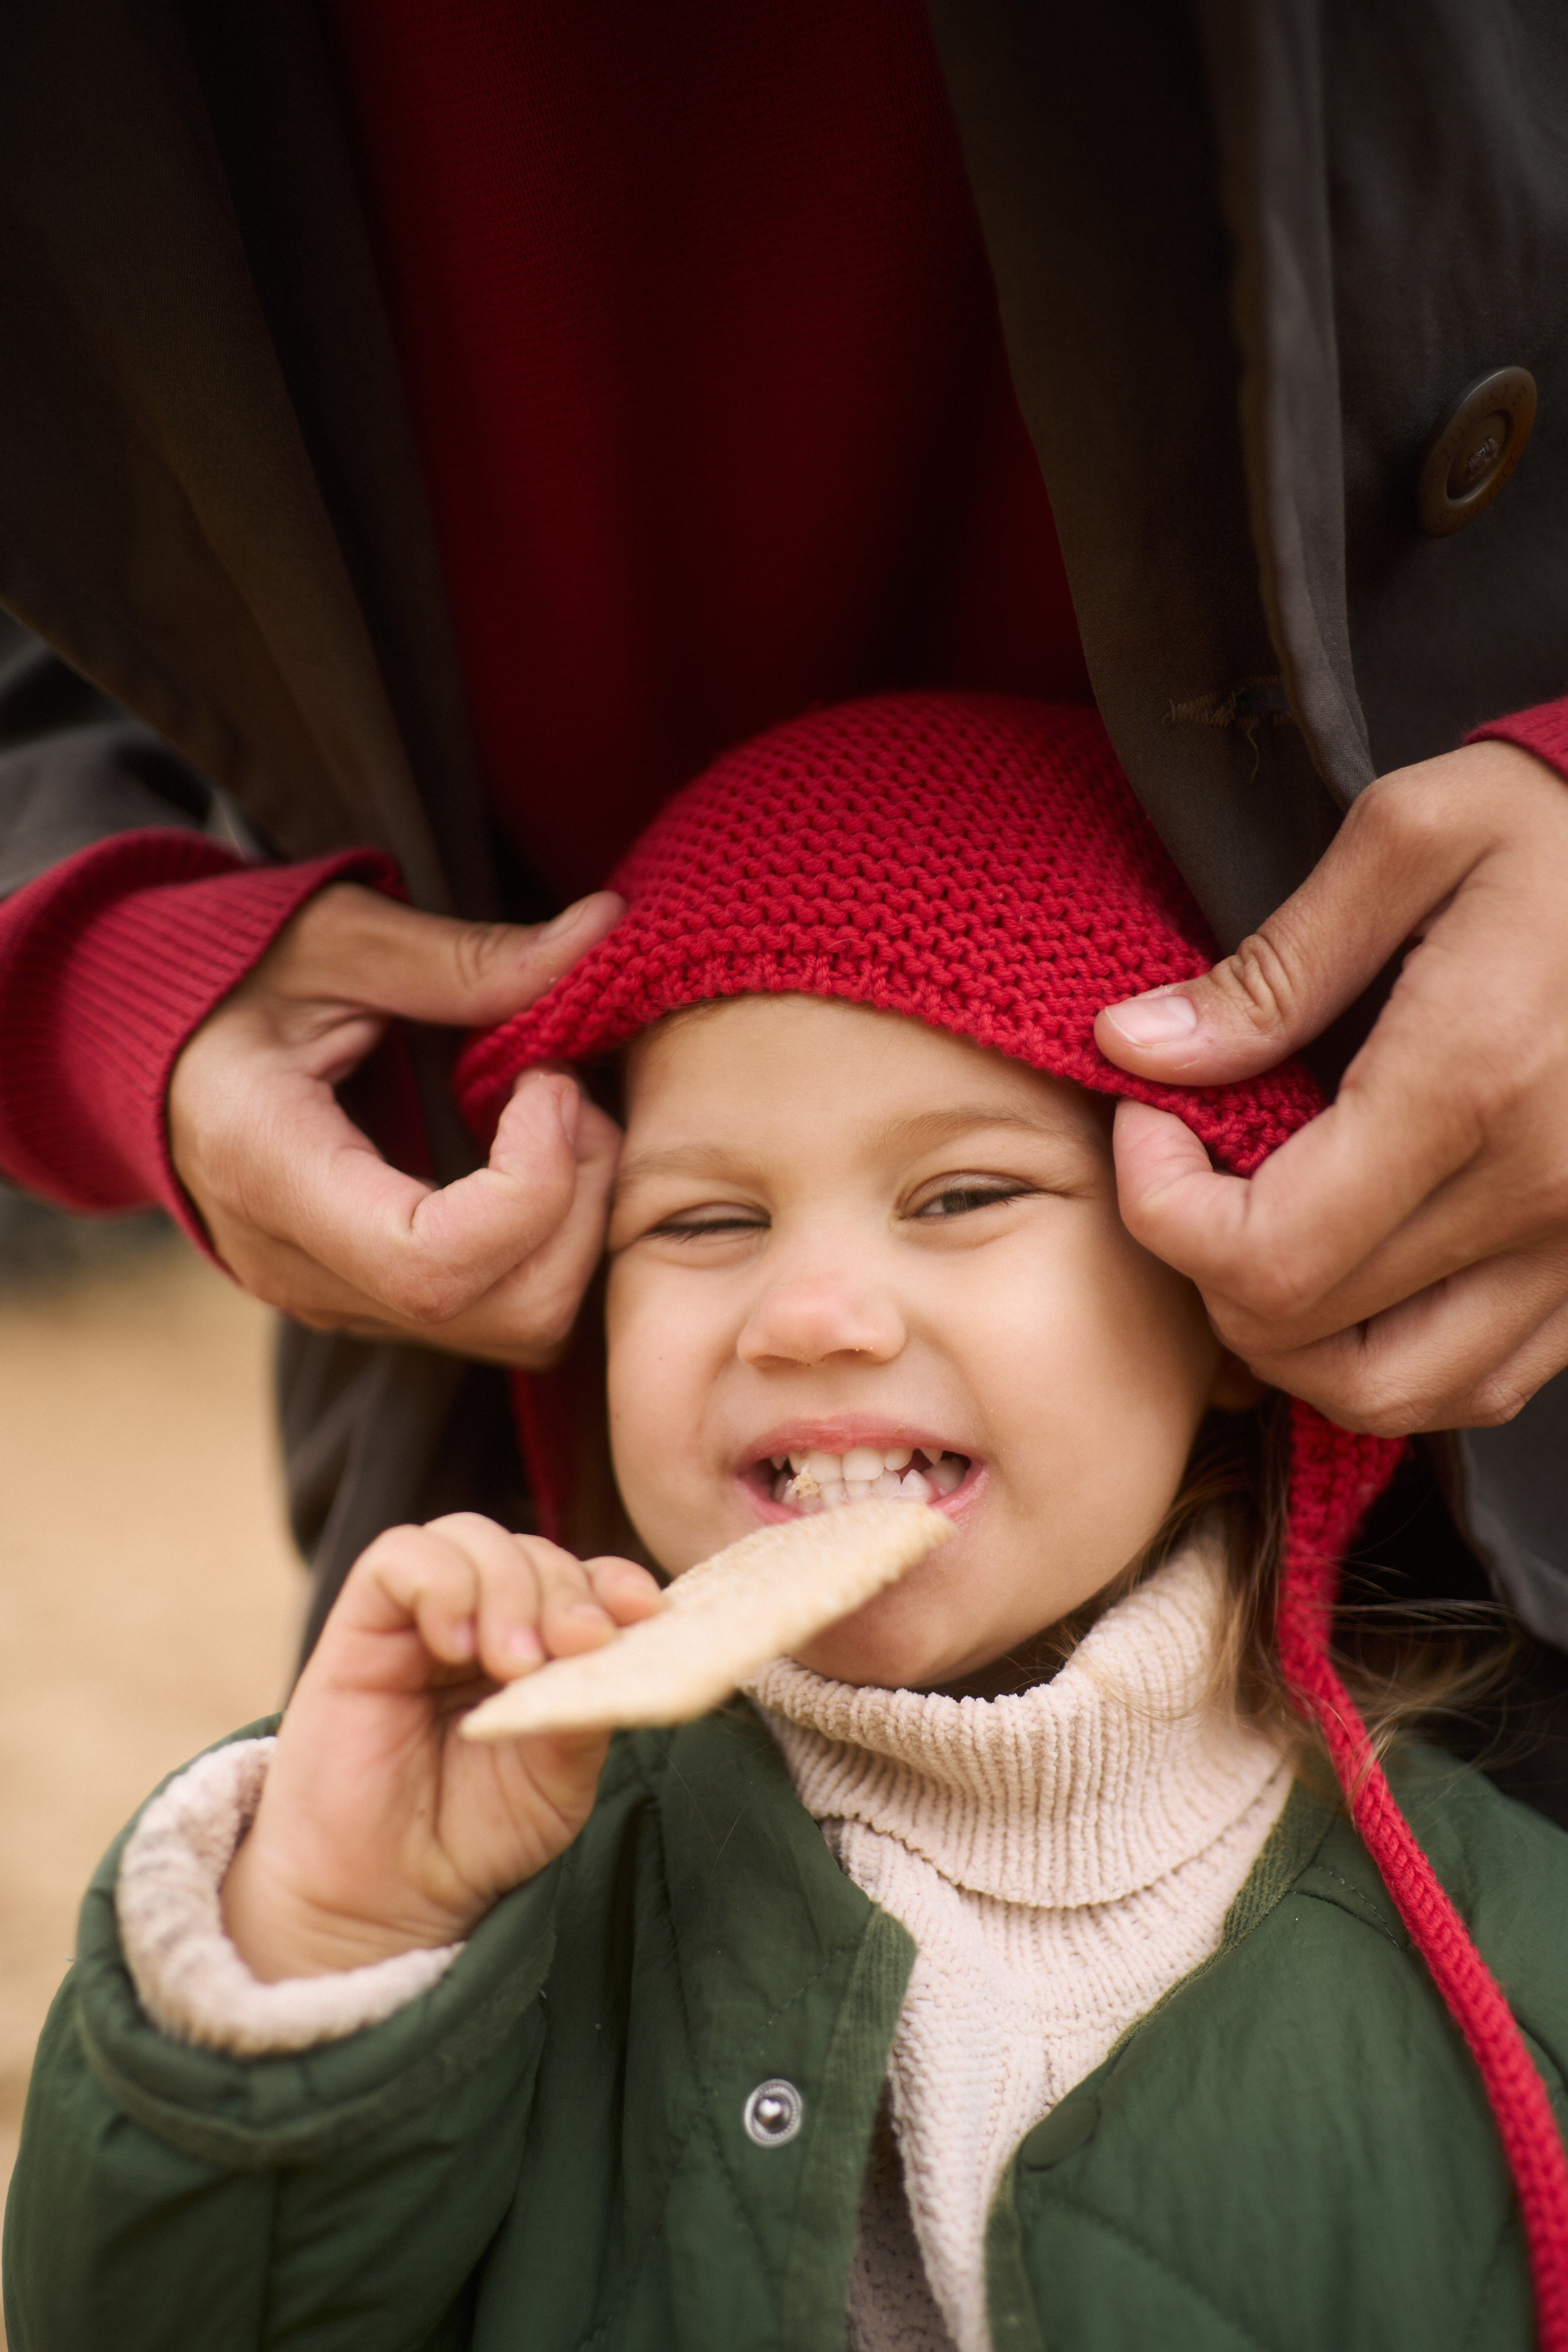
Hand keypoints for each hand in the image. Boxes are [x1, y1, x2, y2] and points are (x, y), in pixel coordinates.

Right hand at [169, 881, 622, 1363]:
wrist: (148, 1052)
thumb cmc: (233, 980)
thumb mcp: (336, 937)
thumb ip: (465, 955)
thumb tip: (602, 929)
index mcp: (269, 1171)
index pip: (435, 1264)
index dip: (536, 1185)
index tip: (548, 1082)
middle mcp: (298, 1268)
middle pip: (503, 1313)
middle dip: (582, 1205)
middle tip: (570, 1095)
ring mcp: (334, 1303)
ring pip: (518, 1328)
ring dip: (577, 1227)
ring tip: (557, 1122)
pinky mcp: (369, 1306)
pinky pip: (498, 1315)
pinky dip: (549, 1243)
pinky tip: (532, 1158)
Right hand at [221, 1513, 663, 1976]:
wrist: (385, 1896)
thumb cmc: (474, 1835)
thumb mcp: (557, 1774)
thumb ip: (583, 1704)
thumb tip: (615, 1641)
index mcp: (540, 1647)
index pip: (584, 1577)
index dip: (614, 1581)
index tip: (642, 1611)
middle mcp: (483, 1621)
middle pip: (533, 1550)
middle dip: (565, 1590)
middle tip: (571, 1648)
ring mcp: (422, 1618)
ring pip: (473, 1537)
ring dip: (509, 1587)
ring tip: (512, 1664)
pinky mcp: (362, 1623)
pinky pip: (401, 1557)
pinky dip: (442, 1584)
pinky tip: (454, 1644)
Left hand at [1093, 739, 1567, 1435]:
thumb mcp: (1414, 834)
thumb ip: (1271, 965)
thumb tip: (1137, 1046)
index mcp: (1472, 1082)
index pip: (1263, 1250)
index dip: (1160, 1210)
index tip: (1146, 1121)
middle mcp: (1538, 1191)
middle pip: (1303, 1331)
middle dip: (1201, 1262)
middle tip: (1188, 1164)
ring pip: (1386, 1392)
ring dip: (1284, 1338)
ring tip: (1252, 1231)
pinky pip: (1476, 1382)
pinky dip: (1386, 1358)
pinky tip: (1351, 1275)